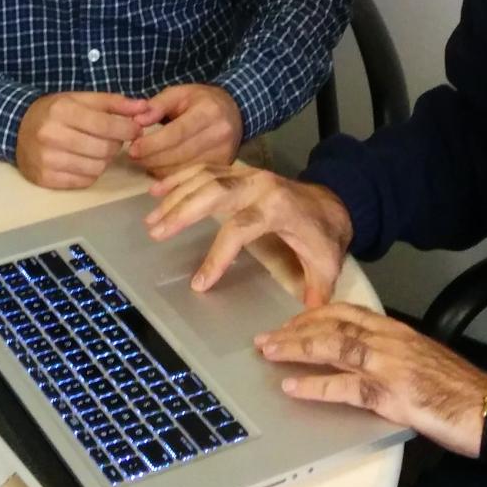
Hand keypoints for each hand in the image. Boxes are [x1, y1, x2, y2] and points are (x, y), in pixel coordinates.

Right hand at [15, 92, 150, 189]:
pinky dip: (90, 173)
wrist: (17, 128)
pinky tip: (84, 161)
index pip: (106, 125)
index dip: (128, 129)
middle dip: (116, 145)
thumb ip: (113, 102)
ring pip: (96, 168)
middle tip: (113, 139)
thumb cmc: (54, 111)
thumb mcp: (80, 99)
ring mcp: (46, 160)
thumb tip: (144, 107)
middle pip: (104, 149)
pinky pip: (83, 182)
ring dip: (104, 160)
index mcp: (62, 111)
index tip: (136, 129)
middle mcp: (51, 135)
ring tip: (97, 150)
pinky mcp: (45, 179)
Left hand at [126, 84, 242, 174]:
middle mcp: (219, 134)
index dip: (153, 144)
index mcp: (208, 112)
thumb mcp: (180, 93)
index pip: (177, 133)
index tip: (133, 148)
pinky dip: (171, 176)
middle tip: (133, 156)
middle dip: (152, 158)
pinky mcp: (222, 167)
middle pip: (179, 154)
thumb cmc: (202, 102)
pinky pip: (191, 177)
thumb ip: (157, 105)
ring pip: (184, 169)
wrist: (234, 112)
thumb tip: (137, 121)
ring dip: (158, 169)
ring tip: (144, 161)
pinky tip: (159, 168)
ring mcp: (223, 153)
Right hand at [145, 161, 352, 306]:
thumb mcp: (326, 264)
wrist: (335, 201)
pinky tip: (157, 189)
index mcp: (278, 208)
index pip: (240, 228)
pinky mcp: (240, 172)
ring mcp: (248, 175)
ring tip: (151, 218)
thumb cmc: (325, 234)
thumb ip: (316, 291)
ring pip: (206, 177)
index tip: (199, 283)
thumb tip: (307, 318)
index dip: (219, 255)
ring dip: (175, 195)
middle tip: (156, 233)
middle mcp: (260, 185)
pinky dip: (180, 177)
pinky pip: (206, 169)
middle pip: (214, 192)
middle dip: (183, 211)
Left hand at [255, 304, 486, 460]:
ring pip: (333, 347)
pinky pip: (345, 386)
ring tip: (269, 352)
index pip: (347, 312)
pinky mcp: (392, 394)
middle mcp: (390, 340)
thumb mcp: (424, 360)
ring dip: (296, 348)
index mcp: (398, 331)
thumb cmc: (461, 390)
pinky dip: (315, 386)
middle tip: (267, 336)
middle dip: (296, 328)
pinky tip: (292, 388)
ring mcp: (390, 365)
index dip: (314, 314)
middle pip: (333, 324)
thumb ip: (395, 354)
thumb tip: (366, 361)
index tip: (292, 320)